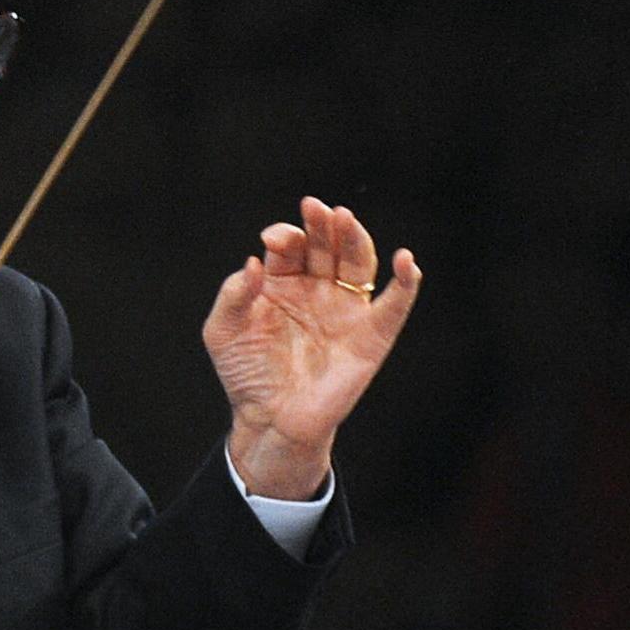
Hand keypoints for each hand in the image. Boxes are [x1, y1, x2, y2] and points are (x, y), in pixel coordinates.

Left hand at [204, 196, 421, 499]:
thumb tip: (252, 262)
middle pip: (328, 245)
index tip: (273, 242)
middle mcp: (318, 289)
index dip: (285, 236)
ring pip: (358, 263)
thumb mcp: (222, 331)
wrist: (270, 421)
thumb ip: (232, 294)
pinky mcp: (371, 336)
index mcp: (283, 282)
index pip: (291, 245)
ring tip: (344, 218)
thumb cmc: (246, 375)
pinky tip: (407, 261)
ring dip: (355, 238)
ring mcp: (346, 310)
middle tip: (315, 209)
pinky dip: (406, 283)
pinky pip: (394, 306)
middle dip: (321, 225)